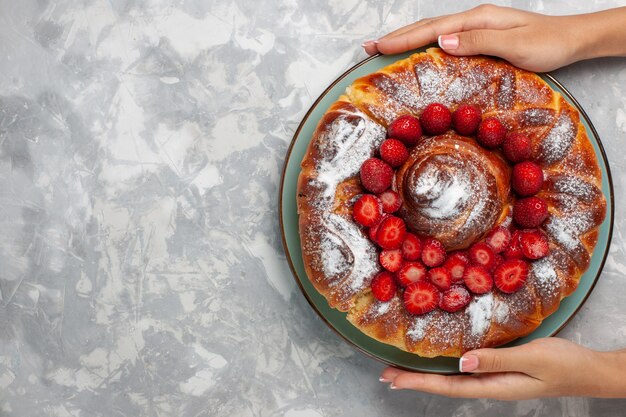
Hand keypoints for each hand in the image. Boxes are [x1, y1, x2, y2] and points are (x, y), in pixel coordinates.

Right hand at [362, 4, 625, 71]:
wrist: (572, 40)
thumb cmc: (547, 44)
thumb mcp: (514, 45)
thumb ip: (477, 42)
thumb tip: (441, 41)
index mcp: (476, 20)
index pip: (432, 29)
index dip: (402, 39)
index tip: (377, 47)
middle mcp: (473, 21)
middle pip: (427, 27)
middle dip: (396, 37)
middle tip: (368, 47)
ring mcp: (476, 29)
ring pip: (434, 33)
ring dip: (407, 40)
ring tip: (384, 48)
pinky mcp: (481, 39)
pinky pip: (445, 41)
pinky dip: (425, 46)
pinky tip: (419, 53)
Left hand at [379, 337, 625, 399]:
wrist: (589, 371)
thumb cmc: (565, 364)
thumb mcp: (532, 358)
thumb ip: (497, 359)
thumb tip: (462, 362)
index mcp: (495, 386)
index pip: (449, 386)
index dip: (419, 382)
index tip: (393, 378)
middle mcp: (490, 385)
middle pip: (445, 384)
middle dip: (414, 380)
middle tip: (385, 374)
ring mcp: (495, 379)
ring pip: (453, 378)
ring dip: (427, 374)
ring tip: (402, 369)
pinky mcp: (501, 370)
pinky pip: (466, 370)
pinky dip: (446, 366)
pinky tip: (440, 360)